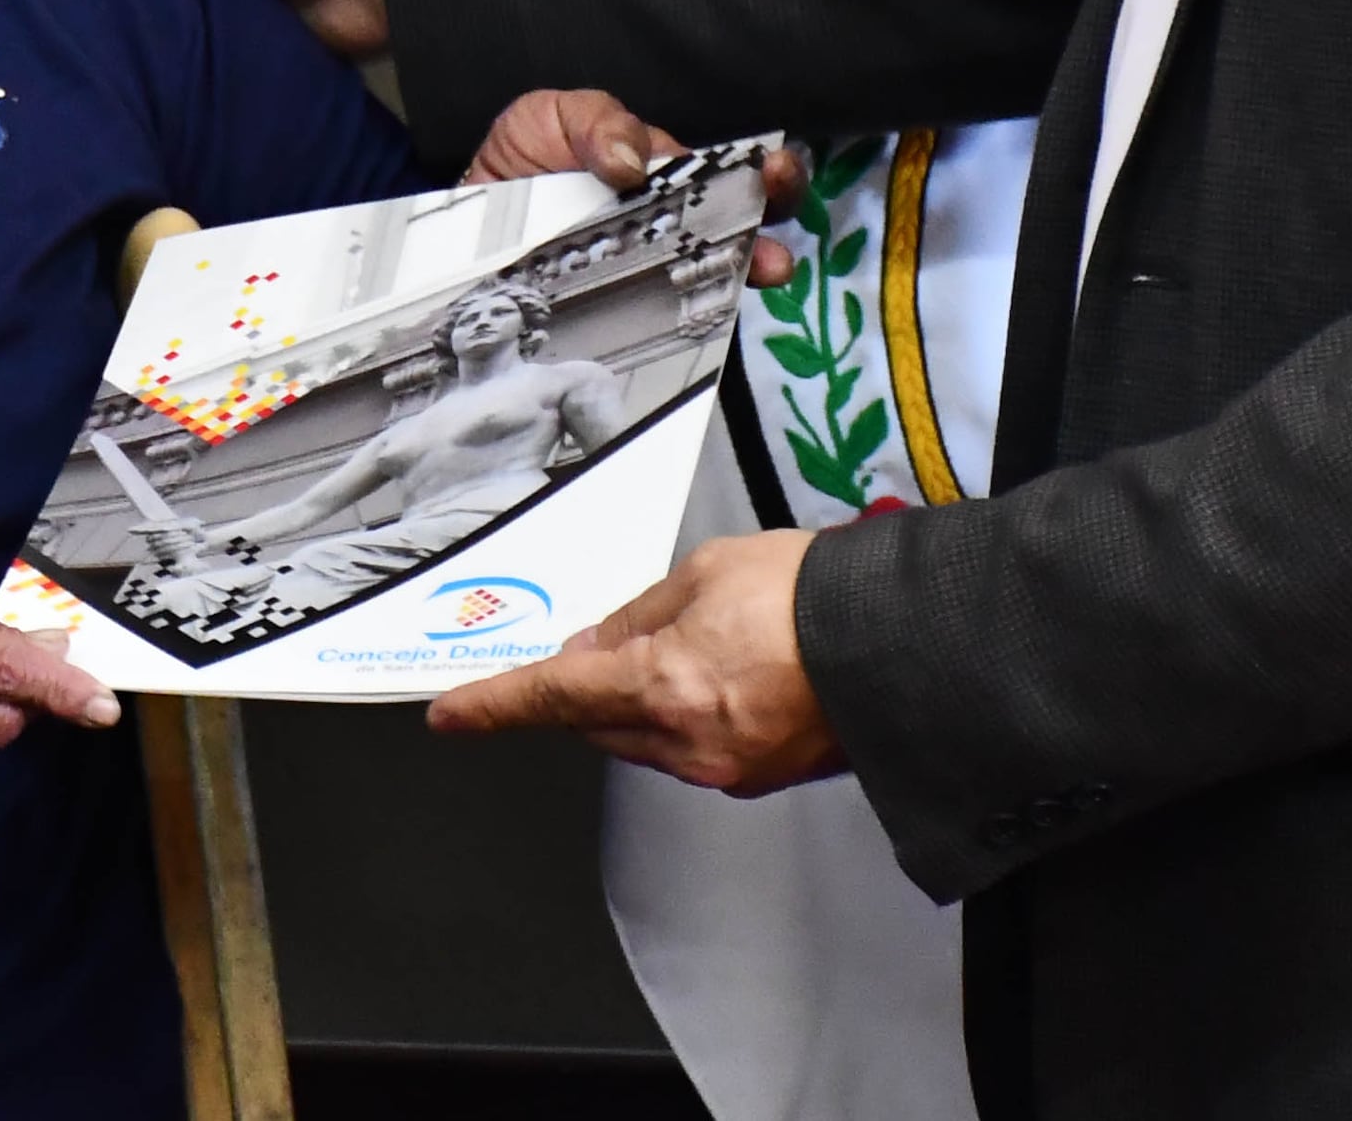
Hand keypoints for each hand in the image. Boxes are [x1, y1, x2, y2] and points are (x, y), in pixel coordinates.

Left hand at [428, 527, 839, 795]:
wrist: (901, 642)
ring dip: (637, 700)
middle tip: (613, 642)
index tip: (451, 716)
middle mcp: (687, 741)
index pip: (554, 697)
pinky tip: (721, 677)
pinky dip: (682, 717)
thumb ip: (633, 619)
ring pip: (640, 739)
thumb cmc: (811, 596)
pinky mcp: (754, 777)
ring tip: (695, 645)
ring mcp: (724, 768)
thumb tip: (592, 651)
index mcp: (663, 686)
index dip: (495, 706)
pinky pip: (688, 750)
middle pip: (594, 723)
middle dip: (586, 687)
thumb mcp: (701, 574)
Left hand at [465, 91, 806, 286]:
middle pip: (738, 214)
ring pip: (716, 265)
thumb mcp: (548, 117)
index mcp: (660, 167)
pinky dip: (696, 310)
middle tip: (779, 211)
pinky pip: (671, 309)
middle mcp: (669, 216)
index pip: (724, 165)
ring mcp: (652, 263)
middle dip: (769, 209)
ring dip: (750, 263)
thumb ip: (596, 121)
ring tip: (768, 266)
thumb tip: (631, 161)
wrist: (471, 226)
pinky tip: (713, 308)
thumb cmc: (520, 161)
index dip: (758, 167)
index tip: (773, 169)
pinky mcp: (627, 304)